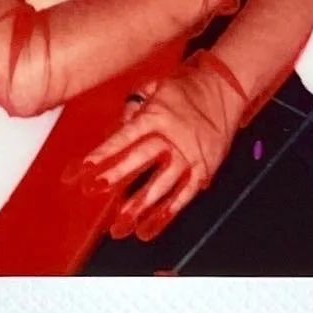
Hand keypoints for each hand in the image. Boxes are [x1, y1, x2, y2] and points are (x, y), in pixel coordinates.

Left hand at [68, 51, 244, 241]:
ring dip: (141, 205)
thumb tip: (116, 126)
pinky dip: (167, 213)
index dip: (105, 152)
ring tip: (121, 224)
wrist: (226, 87)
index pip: (126, 136)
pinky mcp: (204, 169)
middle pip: (141, 159)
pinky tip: (150, 227)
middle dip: (117, 177)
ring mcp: (190, 155)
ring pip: (163, 184)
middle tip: (96, 191)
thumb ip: (133, 106)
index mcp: (158, 115)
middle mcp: (173, 137)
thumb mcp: (156, 86)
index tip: (86, 167)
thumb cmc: (187, 87)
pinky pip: (185, 195)